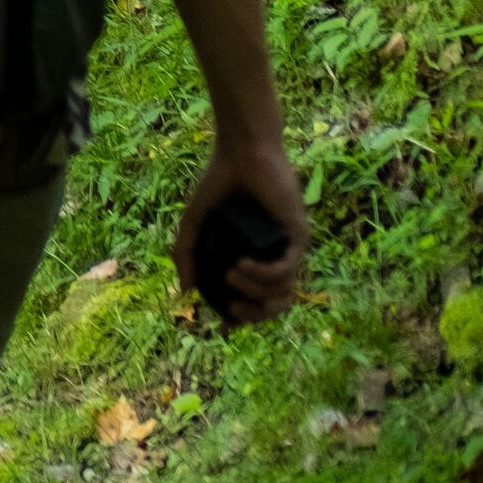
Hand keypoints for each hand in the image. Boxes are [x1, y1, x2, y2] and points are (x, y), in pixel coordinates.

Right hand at [174, 135, 309, 328]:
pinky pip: (286, 271)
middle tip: (235, 309)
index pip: (254, 299)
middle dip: (255, 316)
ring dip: (255, 291)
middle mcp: (271, 258)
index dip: (242, 318)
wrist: (240, 155)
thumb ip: (186, 255)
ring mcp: (286, 249)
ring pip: (283, 293)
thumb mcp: (194, 224)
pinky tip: (243, 266)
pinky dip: (264, 275)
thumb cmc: (217, 185)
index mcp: (250, 258)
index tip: (225, 327)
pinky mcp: (298, 238)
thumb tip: (185, 292)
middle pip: (274, 305)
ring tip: (232, 274)